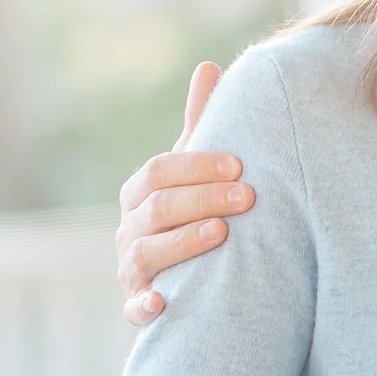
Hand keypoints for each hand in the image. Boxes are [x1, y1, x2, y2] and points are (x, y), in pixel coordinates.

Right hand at [117, 62, 255, 325]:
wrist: (184, 276)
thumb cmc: (192, 210)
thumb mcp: (194, 169)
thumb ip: (200, 124)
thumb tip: (210, 66)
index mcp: (139, 193)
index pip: (159, 171)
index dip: (197, 166)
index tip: (238, 165)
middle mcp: (128, 229)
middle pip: (157, 209)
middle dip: (202, 199)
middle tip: (248, 197)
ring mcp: (131, 269)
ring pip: (146, 253)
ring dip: (183, 243)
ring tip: (221, 233)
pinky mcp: (137, 306)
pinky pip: (133, 310)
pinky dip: (144, 307)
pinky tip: (163, 304)